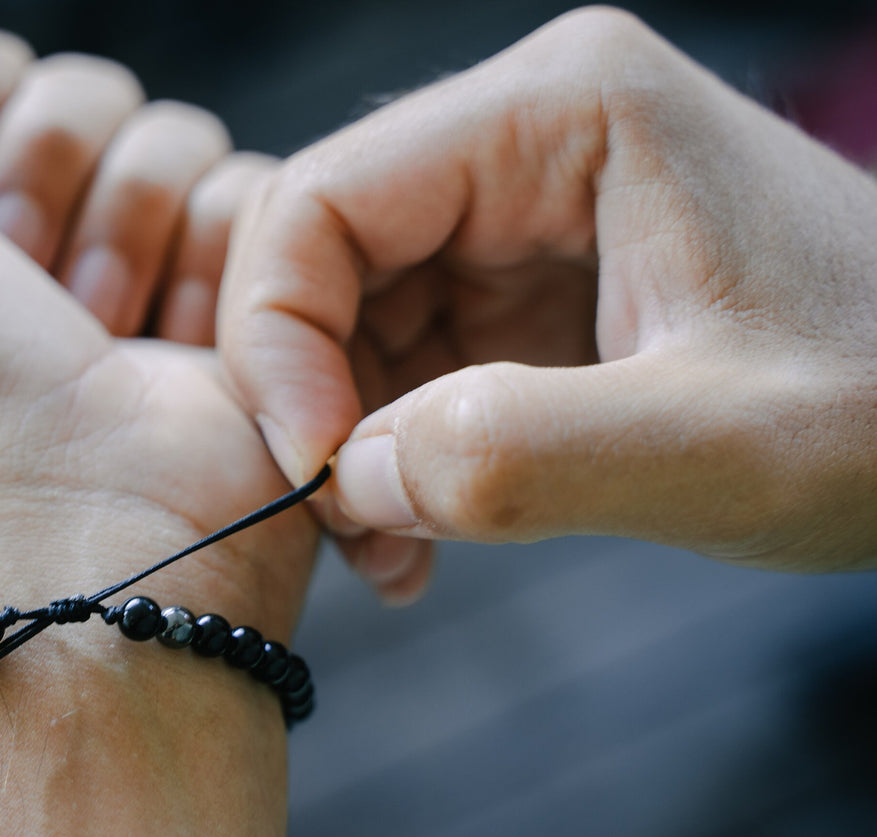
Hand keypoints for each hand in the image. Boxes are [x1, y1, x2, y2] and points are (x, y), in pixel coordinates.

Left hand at [0, 0, 307, 606]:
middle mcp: (41, 234)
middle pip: (76, 88)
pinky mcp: (244, 291)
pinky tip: (173, 347)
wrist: (64, 506)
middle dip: (41, 181)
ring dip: (126, 229)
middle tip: (24, 291)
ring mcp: (147, 262)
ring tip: (99, 332)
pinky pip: (252, 187)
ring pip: (169, 131)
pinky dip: (212, 262)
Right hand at [219, 7, 876, 590]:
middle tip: (344, 527)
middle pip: (321, 259)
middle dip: (311, 401)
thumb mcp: (728, 442)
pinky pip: (406, 362)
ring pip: (350, 319)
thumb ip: (528, 455)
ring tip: (392, 552)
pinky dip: (391, 454)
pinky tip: (422, 534)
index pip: (325, 199)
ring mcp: (522, 215)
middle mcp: (524, 142)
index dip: (281, 339)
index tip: (318, 473)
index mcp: (560, 111)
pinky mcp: (529, 290)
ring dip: (347, 443)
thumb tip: (352, 475)